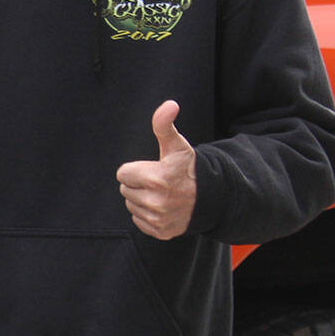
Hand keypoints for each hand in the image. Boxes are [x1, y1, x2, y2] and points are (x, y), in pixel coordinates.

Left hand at [117, 99, 195, 239]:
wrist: (211, 196)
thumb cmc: (189, 168)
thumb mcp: (177, 145)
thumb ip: (164, 125)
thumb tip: (169, 105)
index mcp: (157, 178)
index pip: (122, 173)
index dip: (135, 169)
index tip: (152, 169)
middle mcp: (157, 201)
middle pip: (125, 190)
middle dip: (138, 183)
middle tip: (158, 181)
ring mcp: (159, 218)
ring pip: (131, 205)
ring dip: (142, 198)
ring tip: (161, 193)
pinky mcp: (161, 231)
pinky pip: (139, 220)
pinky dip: (147, 214)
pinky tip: (163, 206)